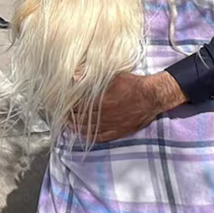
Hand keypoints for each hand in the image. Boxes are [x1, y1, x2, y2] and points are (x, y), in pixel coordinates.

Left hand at [70, 72, 186, 141]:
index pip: (79, 105)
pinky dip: (90, 136)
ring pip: (89, 129)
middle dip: (70, 116)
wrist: (151, 96)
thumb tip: (75, 75)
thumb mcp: (113, 77)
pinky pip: (101, 137)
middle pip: (81, 118)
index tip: (62, 103)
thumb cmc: (132, 84)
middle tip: (62, 114)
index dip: (69, 105)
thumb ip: (93, 77)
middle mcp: (105, 115)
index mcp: (102, 101)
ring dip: (77, 127)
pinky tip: (84, 134)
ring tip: (69, 124)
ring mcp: (112, 125)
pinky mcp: (119, 131)